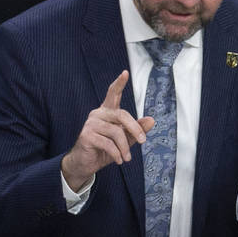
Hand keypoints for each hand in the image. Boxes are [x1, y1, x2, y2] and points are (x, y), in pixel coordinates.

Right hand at [61, 70, 153, 190]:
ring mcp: (91, 124)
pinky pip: (108, 143)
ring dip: (125, 148)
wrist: (86, 163)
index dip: (119, 83)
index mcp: (107, 112)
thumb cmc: (105, 150)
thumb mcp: (124, 140)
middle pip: (122, 115)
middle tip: (143, 141)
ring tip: (127, 158)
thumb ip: (136, 130)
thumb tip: (152, 120)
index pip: (113, 94)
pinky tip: (119, 160)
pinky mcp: (86, 135)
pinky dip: (116, 154)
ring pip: (116, 132)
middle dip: (135, 129)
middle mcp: (98, 114)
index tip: (125, 73)